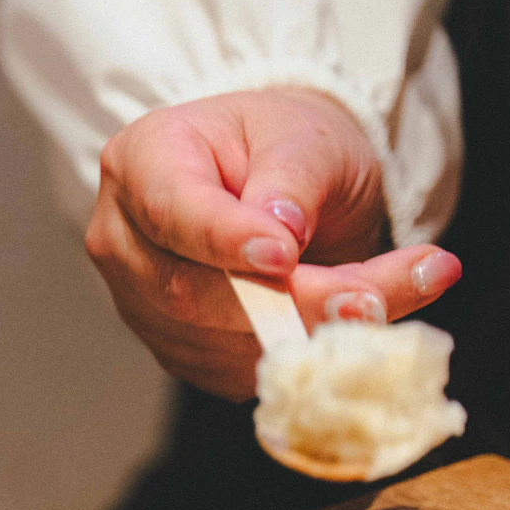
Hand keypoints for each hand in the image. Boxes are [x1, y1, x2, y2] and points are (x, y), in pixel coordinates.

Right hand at [84, 89, 462, 398]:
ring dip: (307, 336)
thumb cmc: (288, 147)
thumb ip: (295, 177)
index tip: (286, 253)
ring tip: (384, 300)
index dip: (225, 240)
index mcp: (142, 161)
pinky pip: (235, 372)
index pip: (171, 211)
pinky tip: (349, 327)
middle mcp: (124, 239)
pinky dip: (300, 360)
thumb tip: (283, 229)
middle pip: (188, 291)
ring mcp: (141, 303)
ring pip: (217, 343)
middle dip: (285, 303)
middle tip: (369, 300)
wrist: (284, 185)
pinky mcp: (176, 351)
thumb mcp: (306, 137)